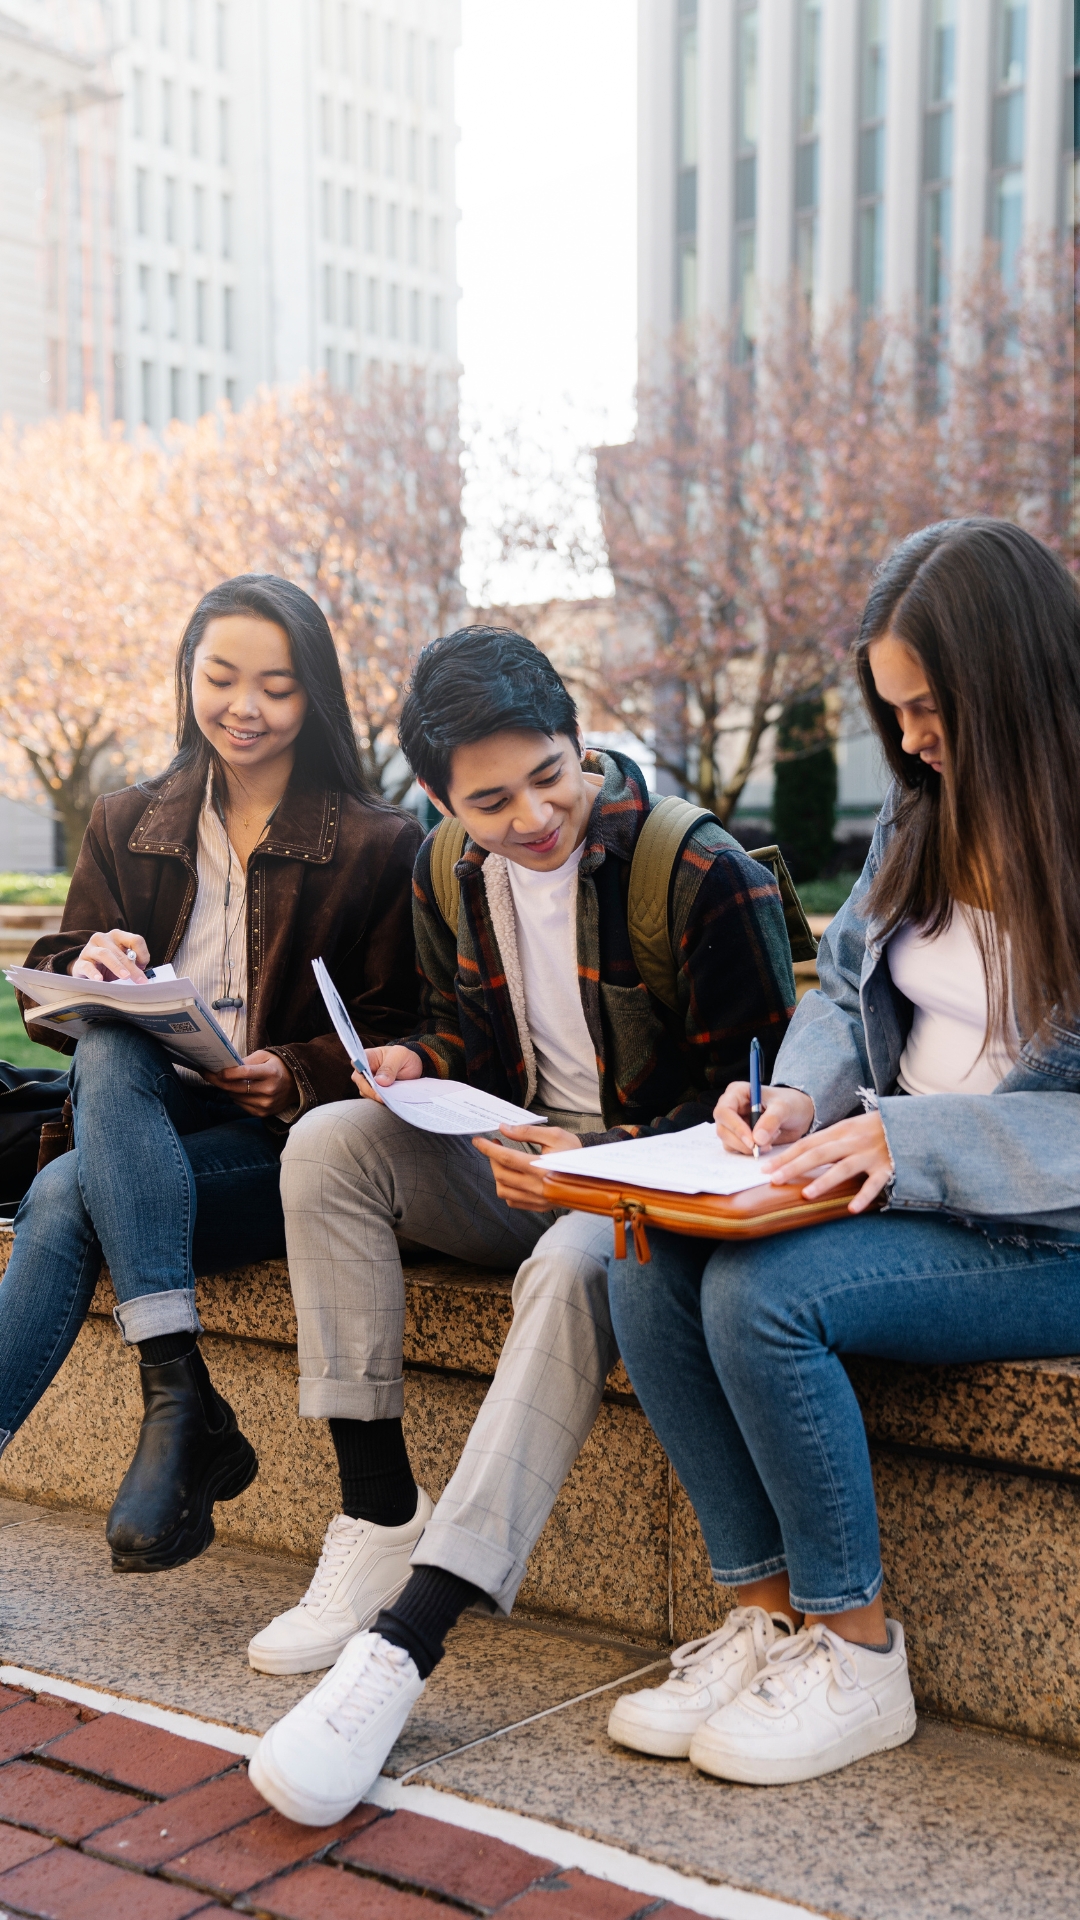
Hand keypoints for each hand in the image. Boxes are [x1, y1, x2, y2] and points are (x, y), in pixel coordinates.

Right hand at [71, 929, 148, 982]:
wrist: (85, 969)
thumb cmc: (107, 965)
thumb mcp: (122, 961)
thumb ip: (133, 963)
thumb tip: (143, 973)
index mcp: (117, 936)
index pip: (135, 940)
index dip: (143, 953)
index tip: (144, 966)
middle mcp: (103, 938)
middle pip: (120, 951)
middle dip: (132, 966)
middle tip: (140, 979)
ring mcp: (89, 949)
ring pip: (105, 954)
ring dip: (117, 966)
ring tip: (125, 977)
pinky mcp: (80, 962)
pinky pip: (87, 966)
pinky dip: (94, 973)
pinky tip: (100, 979)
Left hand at [204, 1050, 297, 1117]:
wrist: (296, 1085)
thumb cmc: (277, 1067)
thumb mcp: (265, 1056)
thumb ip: (246, 1061)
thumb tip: (226, 1066)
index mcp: (271, 1073)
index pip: (245, 1073)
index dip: (228, 1073)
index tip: (214, 1070)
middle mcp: (269, 1090)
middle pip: (237, 1088)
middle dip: (219, 1081)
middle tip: (207, 1074)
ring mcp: (266, 1104)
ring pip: (236, 1097)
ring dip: (228, 1089)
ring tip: (227, 1080)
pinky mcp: (263, 1113)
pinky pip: (241, 1106)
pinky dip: (237, 1097)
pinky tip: (239, 1090)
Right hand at [353, 1045, 423, 1103]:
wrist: (413, 1068)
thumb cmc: (403, 1057)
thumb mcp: (400, 1056)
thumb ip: (390, 1067)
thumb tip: (379, 1081)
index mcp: (369, 1056)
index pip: (357, 1062)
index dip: (359, 1070)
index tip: (369, 1078)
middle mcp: (365, 1070)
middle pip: (359, 1080)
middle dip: (369, 1089)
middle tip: (381, 1096)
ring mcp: (368, 1082)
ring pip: (365, 1092)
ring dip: (375, 1096)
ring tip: (387, 1100)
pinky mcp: (374, 1093)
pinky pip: (373, 1099)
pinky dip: (380, 1101)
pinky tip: (388, 1102)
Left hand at [473, 1123, 581, 1210]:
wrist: (594, 1173)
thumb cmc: (575, 1151)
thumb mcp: (554, 1135)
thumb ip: (527, 1132)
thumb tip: (504, 1129)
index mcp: (541, 1168)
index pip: (505, 1158)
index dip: (488, 1148)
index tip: (478, 1140)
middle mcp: (537, 1186)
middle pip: (501, 1174)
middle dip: (492, 1159)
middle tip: (494, 1146)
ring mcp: (538, 1199)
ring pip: (503, 1190)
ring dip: (497, 1175)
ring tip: (503, 1162)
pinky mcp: (539, 1207)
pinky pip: (513, 1201)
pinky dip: (507, 1189)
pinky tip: (512, 1177)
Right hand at [715, 1081, 814, 1154]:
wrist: (798, 1114)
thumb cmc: (790, 1103)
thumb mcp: (784, 1107)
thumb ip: (771, 1120)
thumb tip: (757, 1139)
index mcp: (737, 1092)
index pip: (724, 1111)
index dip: (735, 1127)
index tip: (752, 1140)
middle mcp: (730, 1108)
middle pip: (723, 1129)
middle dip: (742, 1142)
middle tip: (762, 1147)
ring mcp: (733, 1124)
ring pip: (728, 1142)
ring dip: (748, 1147)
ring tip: (770, 1141)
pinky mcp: (738, 1137)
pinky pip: (736, 1149)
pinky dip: (750, 1151)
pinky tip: (767, 1144)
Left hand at [767, 1111, 892, 1213]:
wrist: (910, 1123)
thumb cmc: (876, 1129)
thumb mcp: (851, 1128)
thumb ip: (829, 1141)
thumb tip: (799, 1156)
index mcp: (841, 1130)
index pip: (808, 1143)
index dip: (786, 1156)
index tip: (766, 1168)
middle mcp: (853, 1141)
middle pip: (819, 1154)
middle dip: (795, 1166)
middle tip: (774, 1179)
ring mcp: (870, 1154)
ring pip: (843, 1167)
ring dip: (824, 1181)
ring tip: (806, 1194)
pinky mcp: (888, 1167)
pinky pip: (874, 1184)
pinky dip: (863, 1196)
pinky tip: (852, 1209)